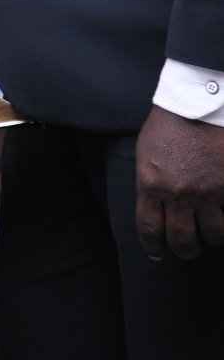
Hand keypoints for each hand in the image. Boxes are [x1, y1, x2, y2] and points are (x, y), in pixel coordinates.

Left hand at [134, 105, 223, 259]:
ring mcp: (208, 192)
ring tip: (210, 236)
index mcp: (151, 185)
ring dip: (211, 239)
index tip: (157, 254)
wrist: (196, 105)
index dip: (153, 246)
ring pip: (213, 234)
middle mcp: (178, 193)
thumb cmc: (166, 127)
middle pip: (181, 239)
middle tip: (187, 250)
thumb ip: (149, 184)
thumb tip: (155, 210)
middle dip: (184, 250)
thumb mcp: (145, 156)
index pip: (149, 228)